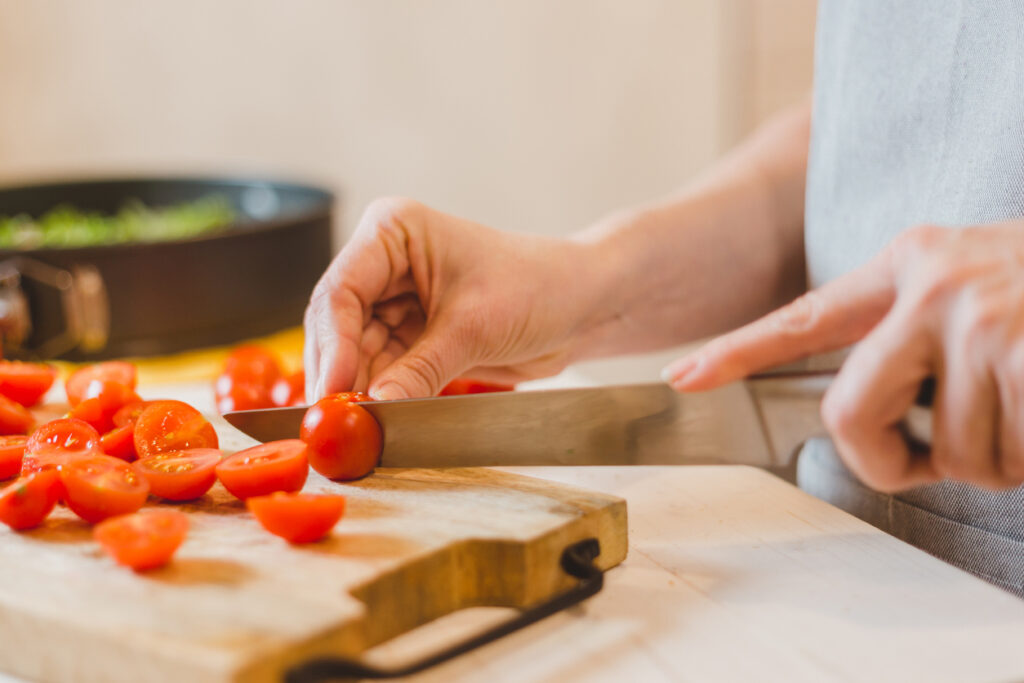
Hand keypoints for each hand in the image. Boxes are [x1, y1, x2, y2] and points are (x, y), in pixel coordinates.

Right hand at [304, 198, 611, 400]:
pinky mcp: (411, 336)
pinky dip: (380, 397)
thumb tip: (372, 408)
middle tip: (332, 422)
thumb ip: (418, 370)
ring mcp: (395, 302)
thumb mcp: (474, 328)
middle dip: (338, 374)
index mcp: (393, 232)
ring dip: (357, 392)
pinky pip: (382, 371)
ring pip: (356, 354)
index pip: (341, 290)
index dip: (331, 345)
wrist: (582, 305)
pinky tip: (376, 422)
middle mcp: (386, 263)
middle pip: (339, 326)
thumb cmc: (539, 286)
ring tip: (355, 430)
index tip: (332, 391)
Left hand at [664, 222, 1023, 491]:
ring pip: (950, 452)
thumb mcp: (973, 286)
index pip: (803, 317)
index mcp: (908, 263)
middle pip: (852, 414)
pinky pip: (1009, 455)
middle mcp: (934, 283)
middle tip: (930, 458)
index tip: (684, 376)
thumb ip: (911, 337)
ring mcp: (983, 316)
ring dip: (992, 459)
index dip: (736, 352)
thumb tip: (866, 420)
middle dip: (889, 461)